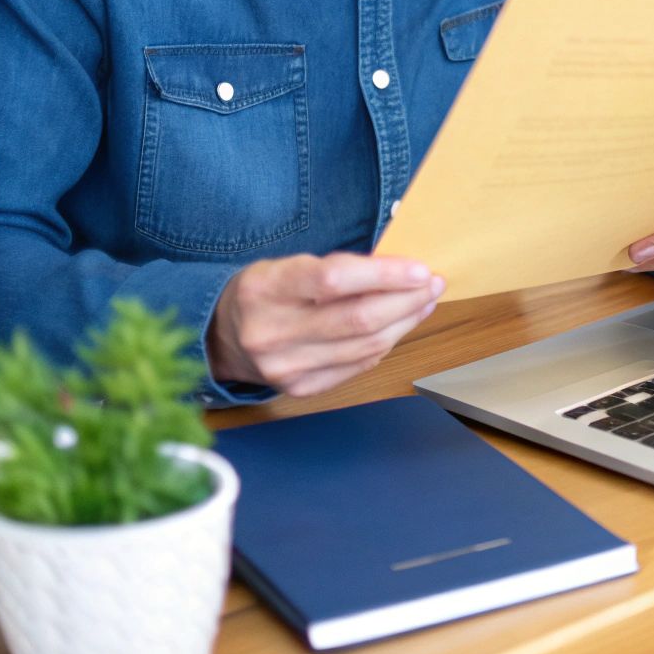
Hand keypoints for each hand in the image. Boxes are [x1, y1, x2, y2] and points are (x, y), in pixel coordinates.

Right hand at [206, 253, 446, 396]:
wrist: (221, 338)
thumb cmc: (265, 292)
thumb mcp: (285, 265)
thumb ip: (337, 268)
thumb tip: (402, 271)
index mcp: (264, 288)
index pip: (333, 280)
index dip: (384, 275)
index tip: (420, 270)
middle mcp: (270, 331)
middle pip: (358, 319)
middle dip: (406, 300)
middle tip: (432, 285)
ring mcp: (284, 366)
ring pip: (364, 346)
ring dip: (404, 322)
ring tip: (423, 302)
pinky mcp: (298, 388)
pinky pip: (358, 365)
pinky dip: (385, 344)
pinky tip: (399, 327)